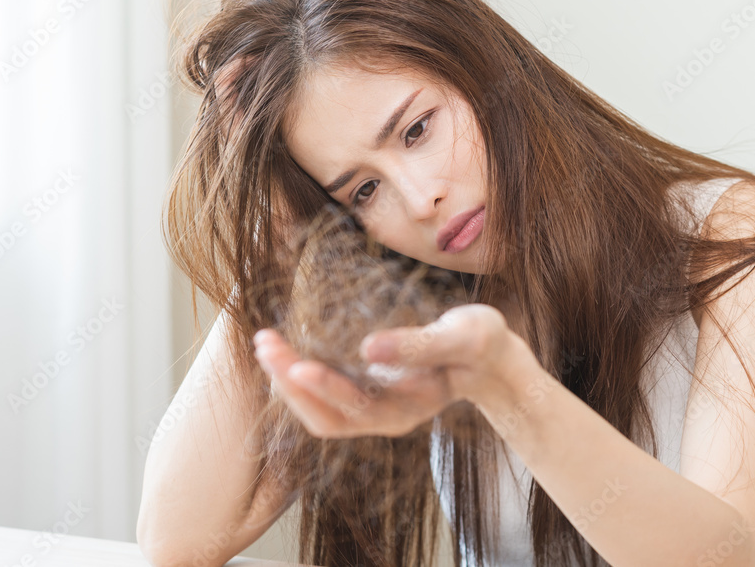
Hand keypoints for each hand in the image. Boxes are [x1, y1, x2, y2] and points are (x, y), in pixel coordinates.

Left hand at [252, 303, 534, 438]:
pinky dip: (298, 376)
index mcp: (406, 409)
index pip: (354, 407)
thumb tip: (367, 348)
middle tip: (264, 342)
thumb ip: (417, 344)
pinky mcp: (365, 393)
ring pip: (316, 410)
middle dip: (290, 382)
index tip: (296, 362)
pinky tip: (284, 350)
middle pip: (324, 416)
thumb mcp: (460, 337)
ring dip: (287, 380)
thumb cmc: (480, 344)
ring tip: (265, 343)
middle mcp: (383, 417)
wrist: (490, 358)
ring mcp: (372, 408)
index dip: (323, 387)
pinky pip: (321, 396)